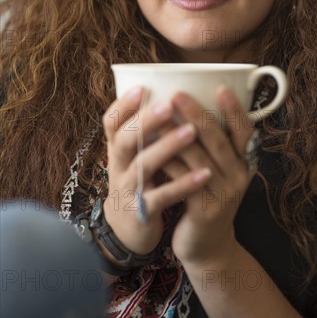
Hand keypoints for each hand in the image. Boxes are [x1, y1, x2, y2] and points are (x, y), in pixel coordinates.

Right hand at [102, 87, 211, 255]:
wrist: (129, 230)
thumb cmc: (140, 181)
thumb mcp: (135, 155)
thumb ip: (147, 131)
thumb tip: (174, 93)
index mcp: (118, 148)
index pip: (111, 122)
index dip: (123, 105)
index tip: (141, 87)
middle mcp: (119, 166)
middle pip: (125, 140)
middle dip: (147, 121)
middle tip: (169, 104)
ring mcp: (129, 189)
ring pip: (144, 165)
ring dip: (167, 147)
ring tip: (191, 131)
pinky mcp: (142, 212)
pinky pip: (162, 196)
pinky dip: (183, 184)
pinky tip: (204, 174)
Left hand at [165, 86, 256, 265]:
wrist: (206, 247)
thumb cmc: (205, 199)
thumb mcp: (216, 173)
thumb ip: (209, 147)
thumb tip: (184, 108)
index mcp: (242, 163)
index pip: (244, 131)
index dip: (235, 110)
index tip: (220, 88)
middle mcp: (238, 177)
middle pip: (217, 139)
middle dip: (196, 114)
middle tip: (176, 94)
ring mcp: (224, 194)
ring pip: (198, 157)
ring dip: (175, 135)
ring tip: (156, 117)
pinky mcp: (205, 210)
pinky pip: (183, 180)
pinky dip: (166, 162)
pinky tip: (149, 149)